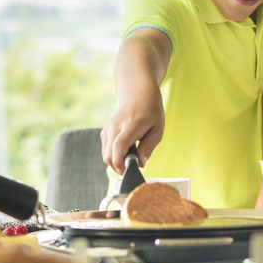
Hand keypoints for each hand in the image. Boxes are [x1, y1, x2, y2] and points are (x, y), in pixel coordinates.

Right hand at [101, 28, 170, 174]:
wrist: (138, 92)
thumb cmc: (151, 110)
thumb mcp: (157, 129)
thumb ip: (148, 148)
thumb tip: (140, 164)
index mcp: (130, 125)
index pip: (118, 147)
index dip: (120, 163)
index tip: (128, 171)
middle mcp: (115, 127)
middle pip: (108, 155)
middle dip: (119, 166)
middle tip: (135, 162)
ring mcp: (108, 129)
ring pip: (106, 154)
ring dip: (117, 160)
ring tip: (133, 152)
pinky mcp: (105, 131)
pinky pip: (106, 149)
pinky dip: (114, 154)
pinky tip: (127, 148)